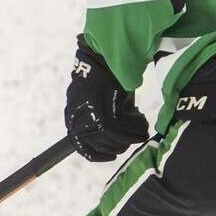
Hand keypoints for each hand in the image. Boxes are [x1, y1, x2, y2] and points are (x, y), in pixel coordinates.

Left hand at [65, 38, 148, 161]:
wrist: (101, 60)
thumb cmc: (100, 81)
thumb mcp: (95, 104)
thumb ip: (99, 120)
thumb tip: (114, 136)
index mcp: (73, 121)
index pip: (84, 148)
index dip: (100, 155)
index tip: (114, 155)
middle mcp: (80, 121)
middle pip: (104, 145)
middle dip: (121, 144)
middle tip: (135, 136)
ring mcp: (92, 117)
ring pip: (116, 138)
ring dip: (132, 135)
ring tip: (141, 129)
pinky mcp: (106, 110)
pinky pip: (125, 126)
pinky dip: (137, 126)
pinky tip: (142, 120)